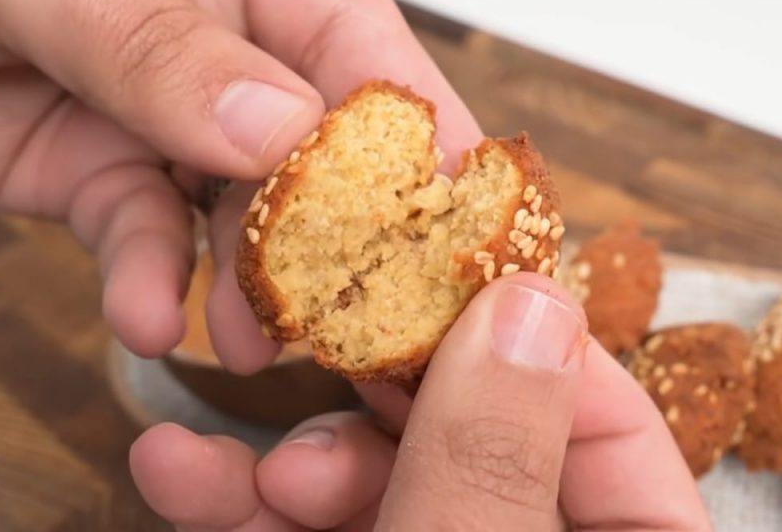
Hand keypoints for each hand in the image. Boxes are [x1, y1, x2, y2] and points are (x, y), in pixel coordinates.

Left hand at [0, 0, 481, 368]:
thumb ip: (166, 48)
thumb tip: (282, 129)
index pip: (367, 56)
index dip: (417, 146)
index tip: (447, 233)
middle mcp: (238, 49)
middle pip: (323, 157)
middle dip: (335, 241)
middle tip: (352, 317)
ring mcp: (179, 123)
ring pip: (244, 218)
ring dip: (247, 287)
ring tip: (245, 341)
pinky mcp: (114, 181)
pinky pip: (148, 241)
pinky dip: (149, 286)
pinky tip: (148, 320)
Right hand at [130, 274, 712, 530]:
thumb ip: (499, 464)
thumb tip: (525, 304)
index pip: (606, 419)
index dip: (514, 339)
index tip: (419, 272)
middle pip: (471, 435)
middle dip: (368, 400)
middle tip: (303, 352)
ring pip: (379, 485)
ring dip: (285, 458)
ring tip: (213, 460)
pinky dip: (245, 511)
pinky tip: (176, 476)